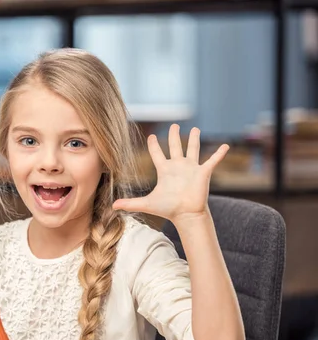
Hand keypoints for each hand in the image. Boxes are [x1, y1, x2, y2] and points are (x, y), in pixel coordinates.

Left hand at [112, 124, 228, 223]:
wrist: (185, 214)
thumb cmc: (167, 209)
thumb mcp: (146, 203)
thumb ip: (130, 203)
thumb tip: (112, 206)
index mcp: (165, 170)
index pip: (157, 154)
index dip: (154, 145)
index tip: (152, 136)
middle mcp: (178, 167)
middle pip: (175, 146)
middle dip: (174, 135)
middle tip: (174, 125)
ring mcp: (191, 168)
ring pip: (193, 149)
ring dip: (194, 139)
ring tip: (195, 129)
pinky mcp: (203, 172)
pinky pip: (213, 160)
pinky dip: (219, 153)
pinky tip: (226, 146)